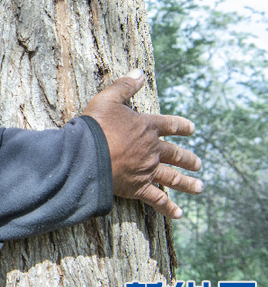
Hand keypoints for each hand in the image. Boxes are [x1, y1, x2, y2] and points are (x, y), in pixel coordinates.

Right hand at [82, 69, 202, 218]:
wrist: (88, 154)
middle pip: (176, 155)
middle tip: (199, 165)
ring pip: (173, 178)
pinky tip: (178, 214)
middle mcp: (152, 149)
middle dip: (188, 159)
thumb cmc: (95, 125)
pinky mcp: (138, 188)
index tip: (192, 129)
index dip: (181, 126)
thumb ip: (124, 86)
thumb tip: (139, 72)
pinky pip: (157, 199)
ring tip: (199, 188)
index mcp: (147, 127)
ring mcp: (147, 170)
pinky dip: (168, 208)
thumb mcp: (107, 99)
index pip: (170, 125)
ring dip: (187, 184)